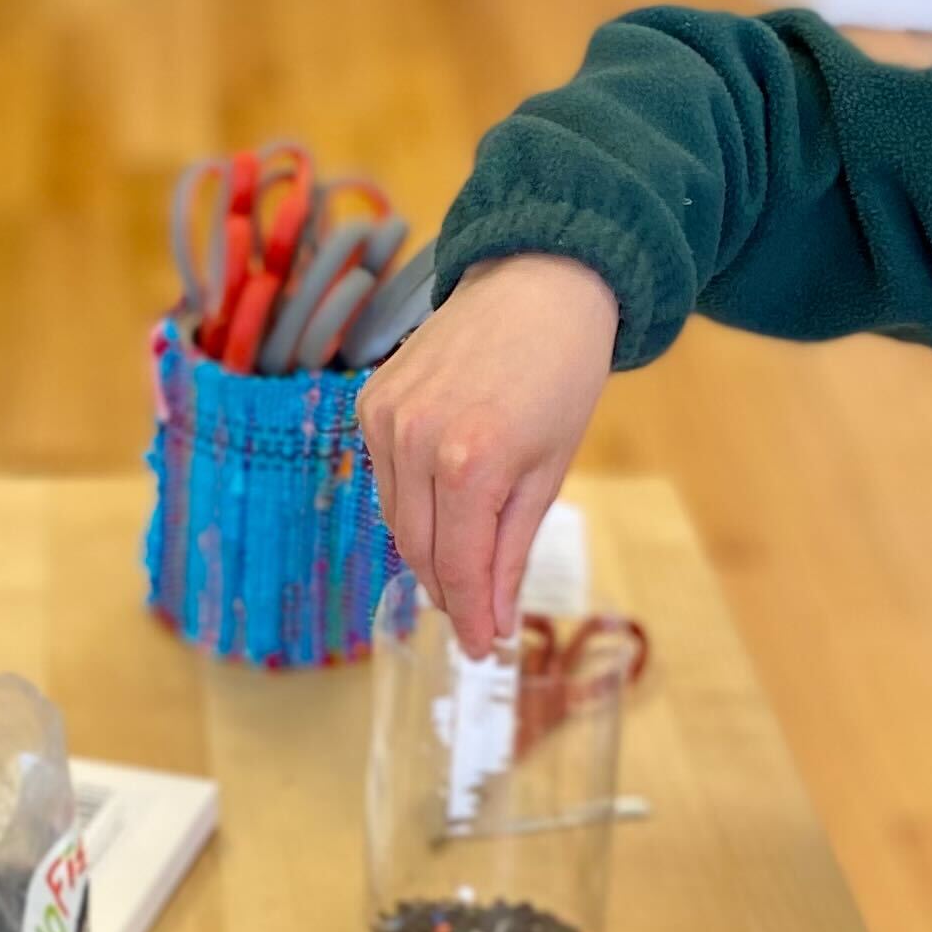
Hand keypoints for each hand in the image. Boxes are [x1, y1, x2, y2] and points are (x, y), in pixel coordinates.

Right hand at [355, 252, 619, 657]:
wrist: (538, 283)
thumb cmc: (561, 375)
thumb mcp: (550, 470)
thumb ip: (512, 548)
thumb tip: (495, 618)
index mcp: (471, 463)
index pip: (456, 567)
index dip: (470, 617)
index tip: (484, 648)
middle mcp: (415, 441)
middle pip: (418, 550)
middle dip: (449, 592)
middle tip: (476, 619)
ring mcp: (384, 418)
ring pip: (395, 518)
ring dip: (427, 551)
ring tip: (462, 567)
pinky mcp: (370, 400)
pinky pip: (383, 476)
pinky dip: (409, 502)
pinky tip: (441, 504)